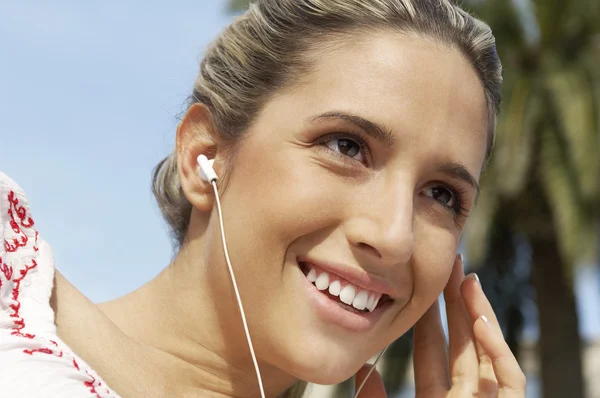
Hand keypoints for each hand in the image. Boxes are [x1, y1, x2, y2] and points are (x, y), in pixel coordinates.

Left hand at [354, 255, 525, 396]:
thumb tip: (364, 370)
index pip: (433, 353)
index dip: (429, 318)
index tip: (422, 286)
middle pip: (464, 344)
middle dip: (458, 304)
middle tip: (452, 268)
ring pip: (489, 353)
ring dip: (479, 315)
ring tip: (467, 280)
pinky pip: (511, 379)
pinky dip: (498, 350)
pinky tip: (479, 321)